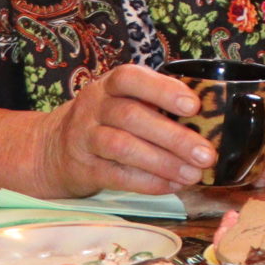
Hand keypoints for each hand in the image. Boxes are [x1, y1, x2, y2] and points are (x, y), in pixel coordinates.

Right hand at [28, 63, 215, 195]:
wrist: (53, 149)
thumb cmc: (107, 121)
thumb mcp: (125, 102)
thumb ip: (158, 105)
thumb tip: (212, 121)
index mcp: (110, 85)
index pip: (131, 78)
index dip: (163, 90)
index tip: (194, 106)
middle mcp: (94, 107)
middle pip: (132, 117)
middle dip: (174, 137)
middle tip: (207, 154)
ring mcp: (85, 138)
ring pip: (123, 147)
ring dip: (164, 162)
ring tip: (194, 174)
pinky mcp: (83, 168)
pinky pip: (116, 175)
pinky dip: (147, 182)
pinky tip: (172, 186)